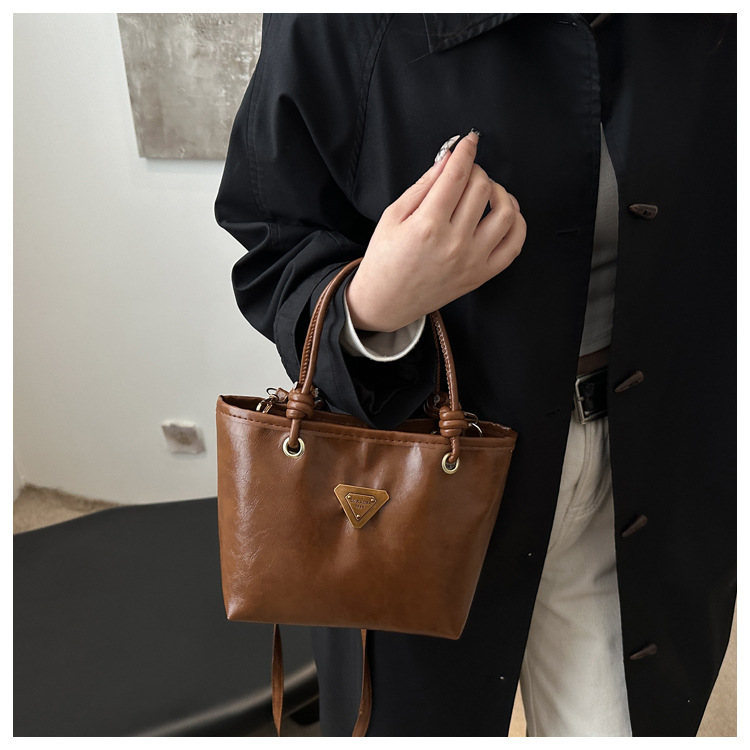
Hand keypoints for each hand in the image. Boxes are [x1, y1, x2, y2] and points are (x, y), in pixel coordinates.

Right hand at [346, 130, 525, 331]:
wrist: (387, 301)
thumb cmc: (385, 259)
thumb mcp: (392, 216)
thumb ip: (423, 186)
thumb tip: (448, 160)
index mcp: (428, 226)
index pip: (457, 176)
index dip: (466, 151)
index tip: (469, 141)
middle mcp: (454, 243)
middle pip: (482, 188)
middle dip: (476, 171)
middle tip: (465, 173)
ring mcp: (472, 260)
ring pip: (505, 212)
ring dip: (500, 192)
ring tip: (486, 191)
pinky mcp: (482, 274)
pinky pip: (514, 244)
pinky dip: (516, 222)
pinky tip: (504, 213)